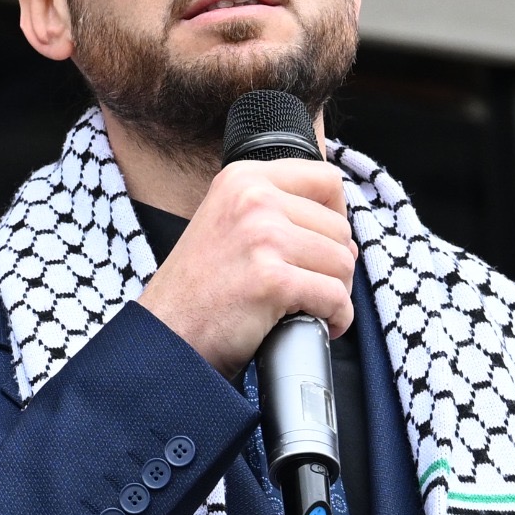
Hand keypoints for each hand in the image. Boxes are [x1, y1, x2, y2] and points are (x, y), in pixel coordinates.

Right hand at [139, 158, 354, 376]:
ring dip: (336, 293)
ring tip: (308, 306)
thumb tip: (347, 238)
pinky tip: (318, 324)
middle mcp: (253, 198)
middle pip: (338, 227)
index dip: (337, 214)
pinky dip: (336, 318)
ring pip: (343, 262)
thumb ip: (280, 215)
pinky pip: (335, 297)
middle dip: (334, 265)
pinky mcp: (273, 279)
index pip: (324, 179)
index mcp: (243, 178)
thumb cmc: (199, 290)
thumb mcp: (230, 224)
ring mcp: (263, 237)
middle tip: (310, 288)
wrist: (167, 335)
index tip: (325, 242)